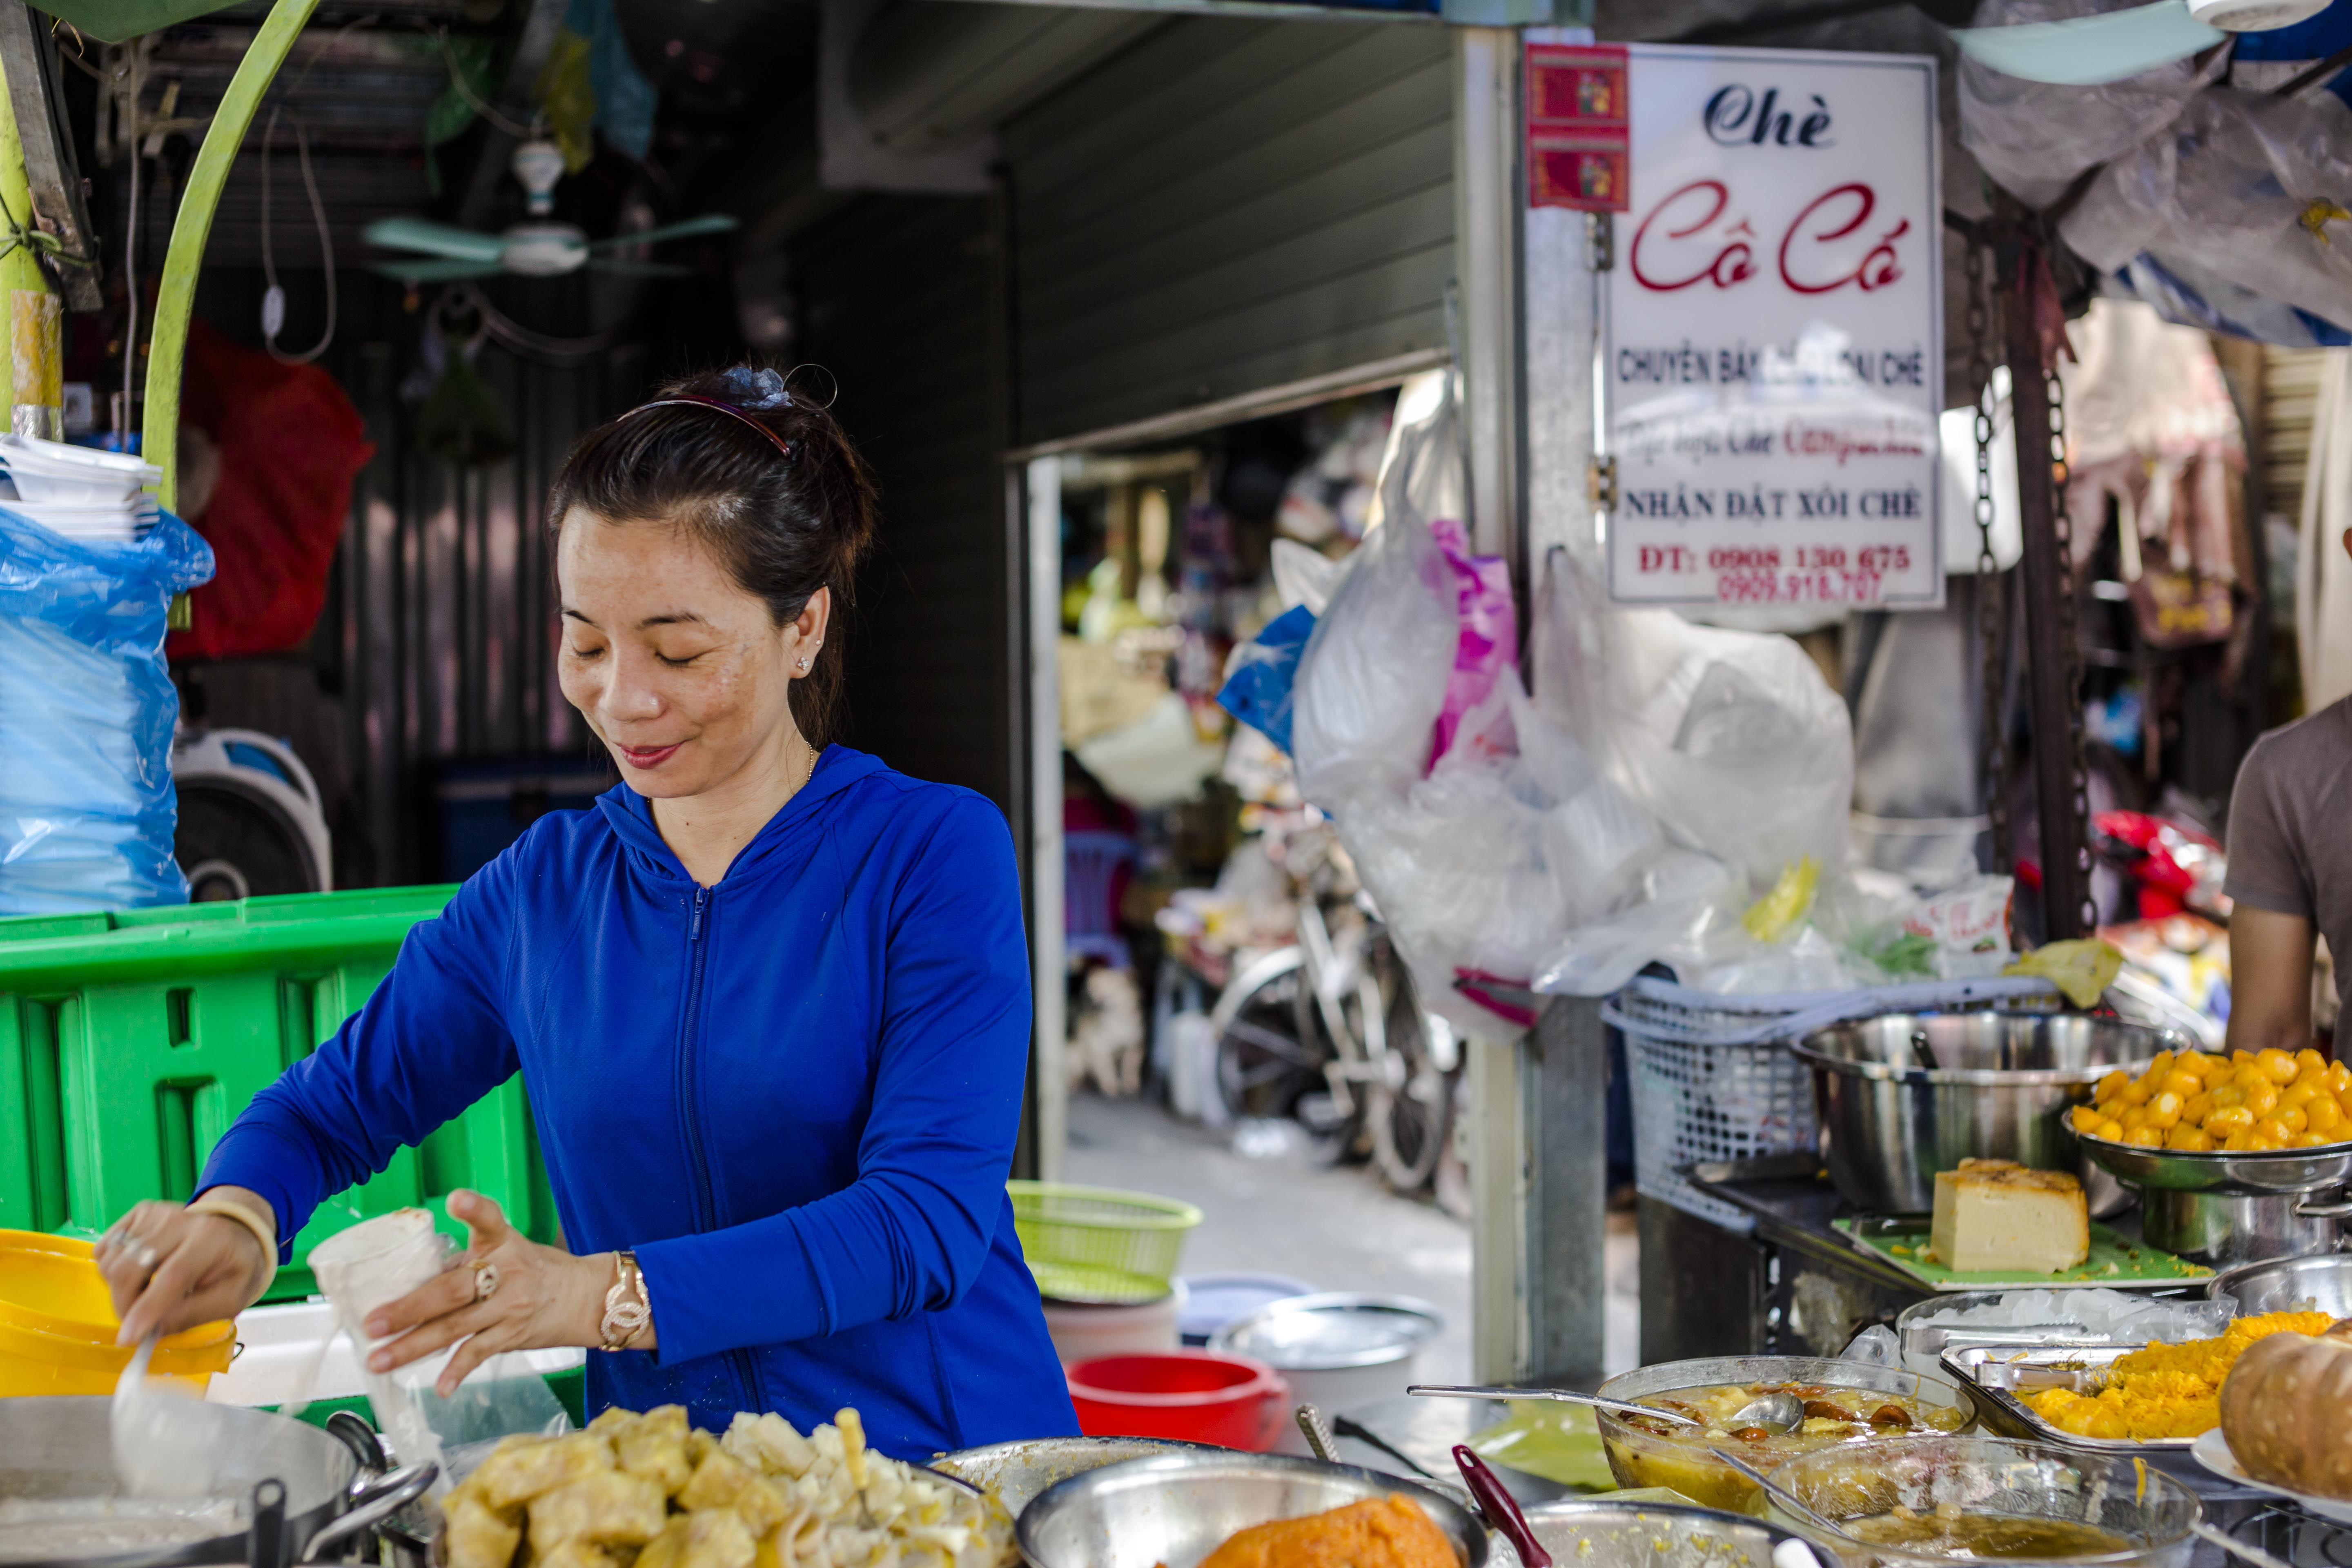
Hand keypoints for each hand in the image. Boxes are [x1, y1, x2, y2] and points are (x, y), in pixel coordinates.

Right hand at [96, 1190, 274, 1345]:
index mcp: (210, 1239)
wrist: (234, 1231)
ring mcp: (155, 1214)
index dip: (146, 1309)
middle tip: (137, 1322)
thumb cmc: (233, 1267)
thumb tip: (154, 1330)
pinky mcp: (138, 1214)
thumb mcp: (231, 1297)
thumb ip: (194, 1315)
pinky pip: (104, 1249)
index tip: (127, 1339)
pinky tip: (139, 1272)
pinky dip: (112, 1269)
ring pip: (110, 1261)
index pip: (171, 1276)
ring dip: (119, 1289)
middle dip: (125, 1305)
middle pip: (129, 1269)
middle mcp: (180, 1221)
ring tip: (146, 1292)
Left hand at [364, 1189, 645, 1396]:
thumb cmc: (534, 1270)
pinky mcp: (514, 1334)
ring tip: (379, 1359)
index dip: (474, 1209)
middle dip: (409, 1309)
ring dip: (413, 1346)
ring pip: (455, 1328)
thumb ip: (463, 1264)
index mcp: (503, 1242)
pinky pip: (479, 1353)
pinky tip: (439, 1387)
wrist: (585, 1298)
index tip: (456, 1200)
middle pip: (453, 1290)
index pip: (489, 1220)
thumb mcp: (506, 1252)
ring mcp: (511, 1306)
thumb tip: (408, 1284)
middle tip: (373, 1323)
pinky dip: (457, 1371)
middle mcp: (507, 1272)